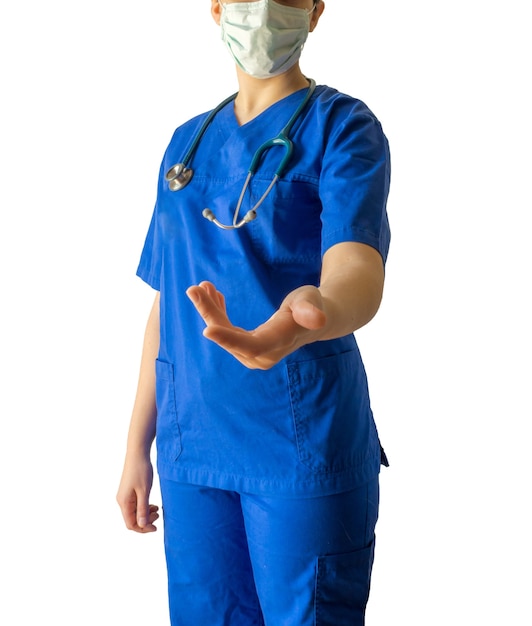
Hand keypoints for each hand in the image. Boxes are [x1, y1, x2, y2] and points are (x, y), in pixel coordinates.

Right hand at [116, 453, 158, 532]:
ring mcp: (125, 496)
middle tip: (158, 515)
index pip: (131, 524)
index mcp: (123, 502)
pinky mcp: (129, 491)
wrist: (138, 454)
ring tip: (157, 510)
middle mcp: (122, 501)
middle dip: (145, 521)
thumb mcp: (144, 491)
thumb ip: (143, 509)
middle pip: (132, 519)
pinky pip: (135, 505)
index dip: (143, 529)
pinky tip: (153, 504)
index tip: (156, 527)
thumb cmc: (141, 470)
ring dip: (146, 514)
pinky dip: (144, 507)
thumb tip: (142, 526)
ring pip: (134, 512)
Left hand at [186, 281, 326, 369]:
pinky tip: (213, 296)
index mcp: (279, 342)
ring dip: (210, 311)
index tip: (207, 329)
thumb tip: (318, 318)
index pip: (251, 345)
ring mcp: (254, 354)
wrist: (316, 319)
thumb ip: (309, 310)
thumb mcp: (311, 301)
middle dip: (210, 313)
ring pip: (225, 334)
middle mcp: (263, 354)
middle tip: (193, 289)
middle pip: (230, 337)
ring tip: (199, 288)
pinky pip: (227, 332)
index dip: (228, 339)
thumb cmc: (313, 305)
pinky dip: (218, 314)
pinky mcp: (248, 347)